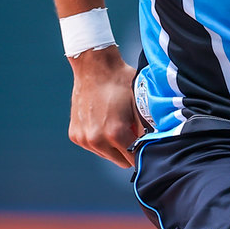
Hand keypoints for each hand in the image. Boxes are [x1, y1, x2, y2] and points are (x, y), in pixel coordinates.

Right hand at [67, 46, 142, 168]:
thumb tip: (154, 144)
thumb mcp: (140, 103)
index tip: (144, 143)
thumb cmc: (120, 82)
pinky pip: (93, 146)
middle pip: (120, 161)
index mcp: (115, 133)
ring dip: (112, 145)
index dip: (142, 152)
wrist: (94, 67)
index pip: (134, 159)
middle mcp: (96, 139)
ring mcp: (83, 138)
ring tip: (114, 123)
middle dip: (127, 149)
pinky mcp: (75, 135)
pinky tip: (102, 121)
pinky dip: (99, 139)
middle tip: (130, 130)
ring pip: (106, 154)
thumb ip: (147, 128)